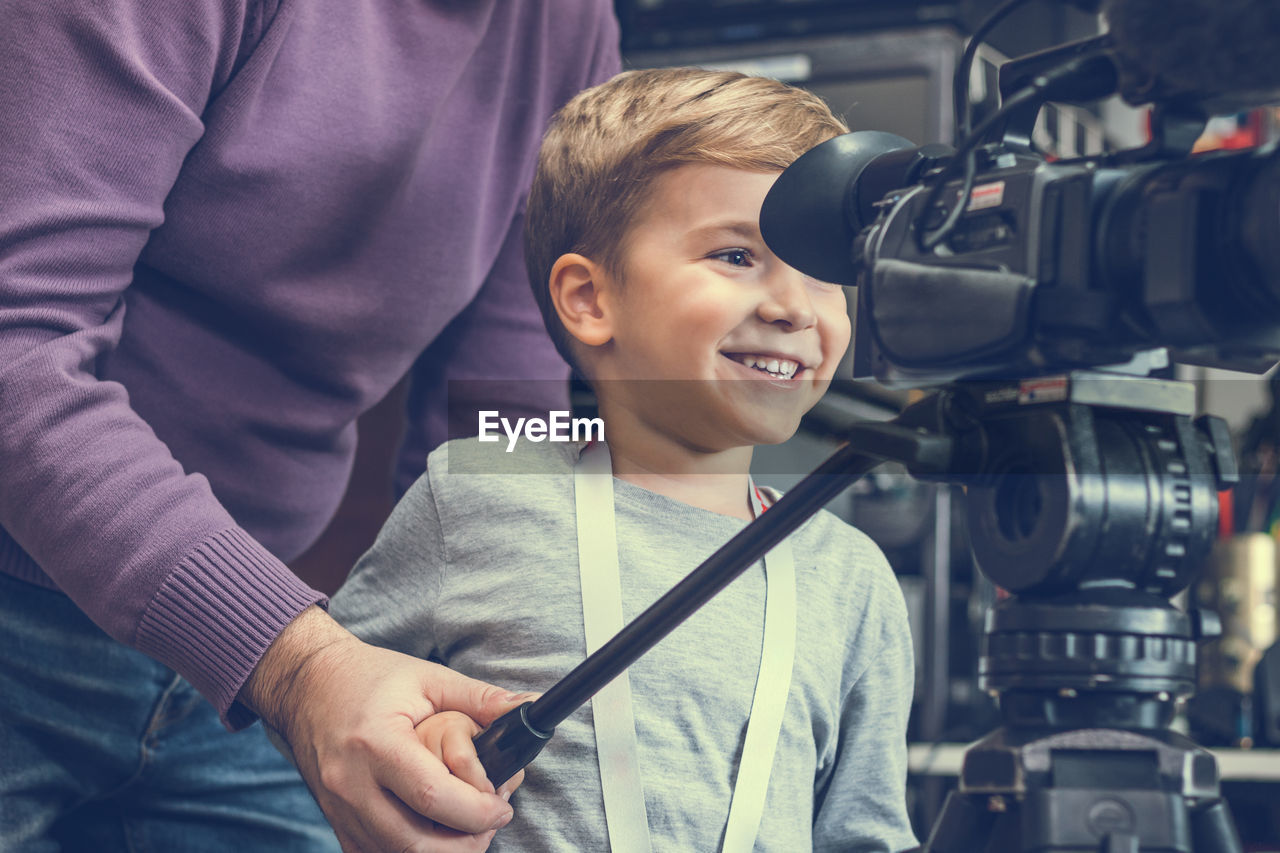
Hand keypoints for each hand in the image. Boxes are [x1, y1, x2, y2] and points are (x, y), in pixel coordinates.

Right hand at [240, 606, 530, 852]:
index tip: (502, 806)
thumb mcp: (429, 678)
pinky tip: (433, 833)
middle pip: (413, 842)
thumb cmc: (369, 677)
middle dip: (464, 843)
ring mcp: (338, 808)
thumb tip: (528, 708)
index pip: (432, 796)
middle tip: (491, 823)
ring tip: (468, 829)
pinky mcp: (335, 822)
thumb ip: (480, 699)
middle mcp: (350, 783)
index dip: (476, 811)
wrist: (308, 686)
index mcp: (376, 743)